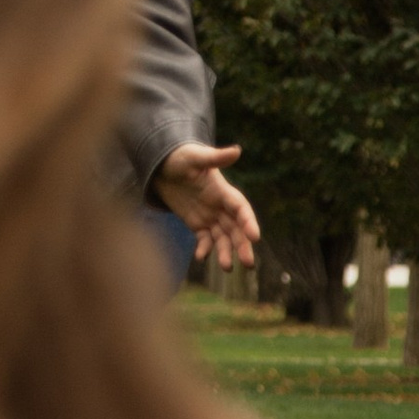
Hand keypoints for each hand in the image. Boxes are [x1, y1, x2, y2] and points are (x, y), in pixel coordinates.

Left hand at [152, 142, 258, 272]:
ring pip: (222, 238)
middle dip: (242, 245)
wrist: (163, 165)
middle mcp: (220, 206)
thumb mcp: (195, 156)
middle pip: (236, 228)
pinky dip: (204, 249)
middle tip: (248, 264)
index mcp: (223, 190)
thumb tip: (237, 150)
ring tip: (227, 268)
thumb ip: (215, 157)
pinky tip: (201, 257)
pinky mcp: (196, 223)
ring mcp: (209, 216)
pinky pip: (204, 239)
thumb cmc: (180, 157)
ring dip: (226, 252)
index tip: (255, 237)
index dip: (249, 222)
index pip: (241, 208)